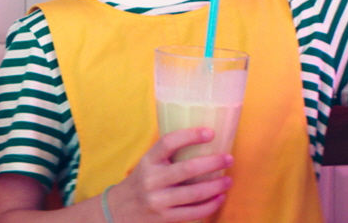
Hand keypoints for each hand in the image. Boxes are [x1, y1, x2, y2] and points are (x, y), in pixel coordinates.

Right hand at [104, 127, 231, 221]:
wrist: (119, 211)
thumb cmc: (140, 182)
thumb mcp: (146, 164)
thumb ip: (166, 156)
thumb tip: (199, 140)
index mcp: (147, 161)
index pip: (168, 142)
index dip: (190, 135)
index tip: (210, 132)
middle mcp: (151, 180)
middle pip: (187, 169)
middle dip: (213, 163)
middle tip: (228, 158)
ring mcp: (158, 201)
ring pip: (195, 193)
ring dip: (216, 186)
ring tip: (228, 180)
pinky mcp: (165, 218)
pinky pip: (194, 212)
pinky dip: (210, 205)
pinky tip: (220, 198)